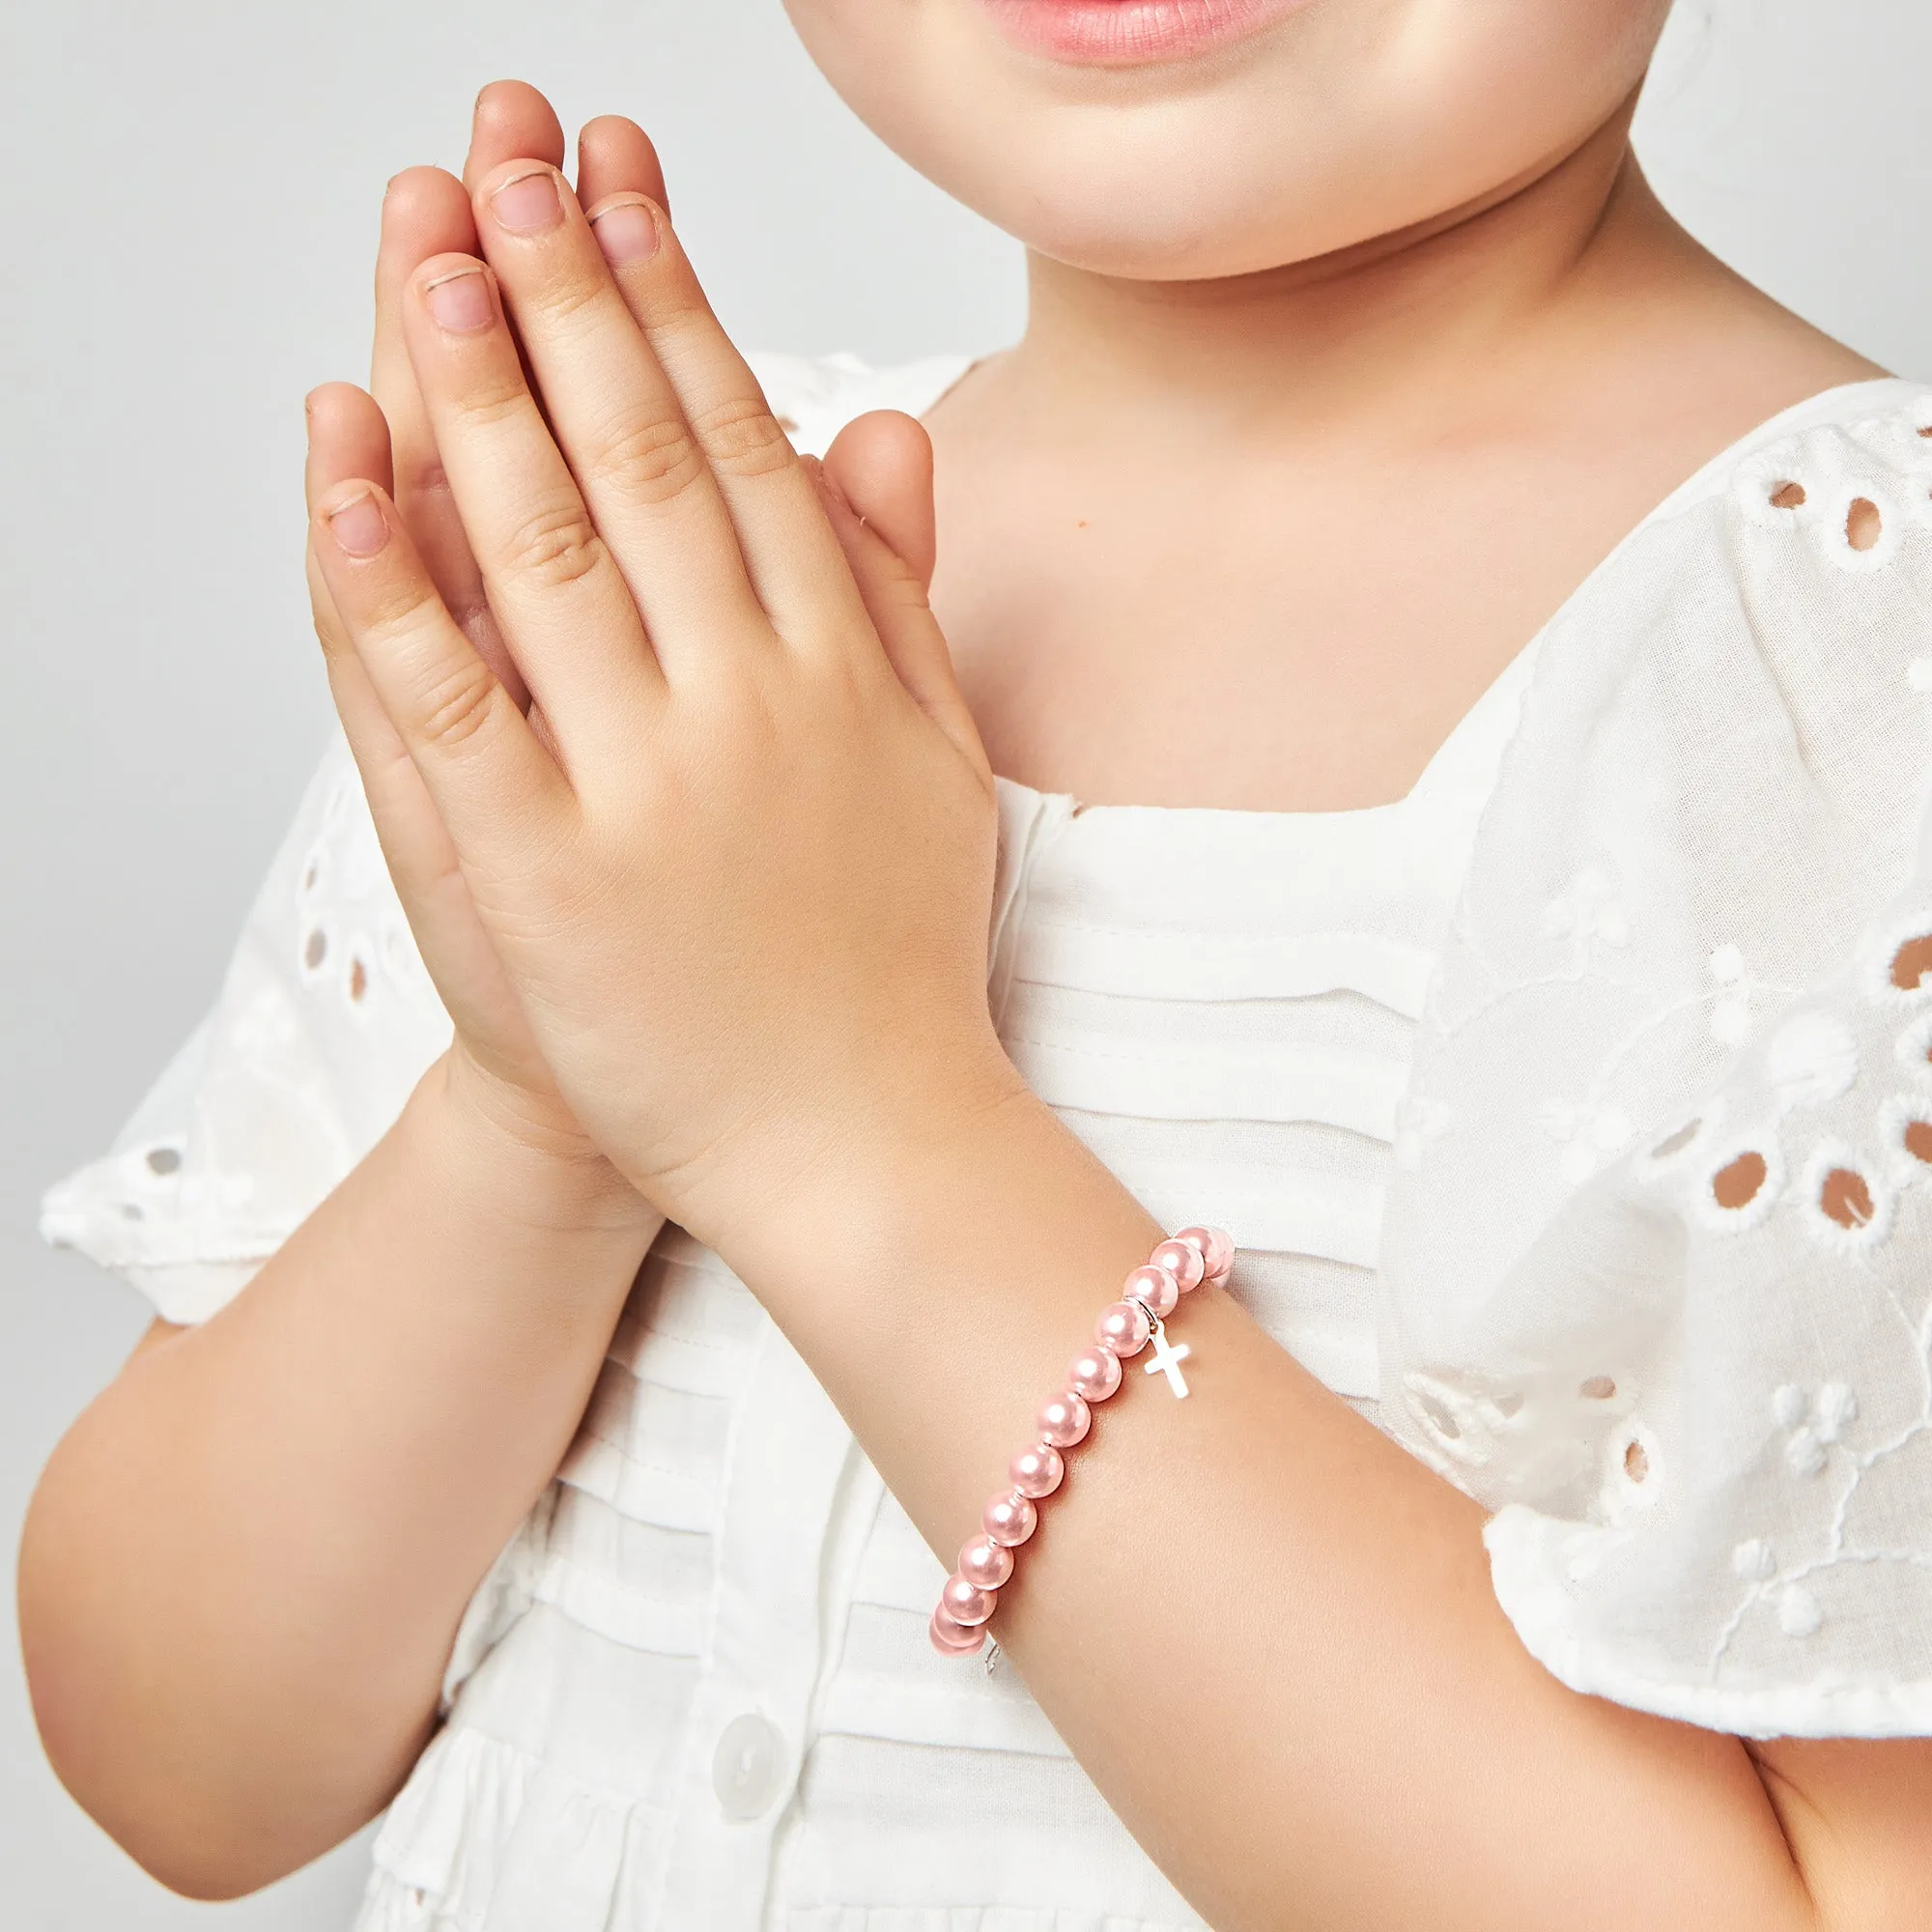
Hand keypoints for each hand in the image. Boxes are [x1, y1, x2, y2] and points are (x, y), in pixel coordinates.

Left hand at [305, 113, 1014, 1249]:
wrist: (855, 1144)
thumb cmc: (890, 959)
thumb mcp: (936, 763)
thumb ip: (897, 594)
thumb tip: (883, 429)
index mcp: (837, 669)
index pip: (743, 447)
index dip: (675, 303)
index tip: (621, 188)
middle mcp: (744, 703)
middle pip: (641, 460)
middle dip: (570, 290)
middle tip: (513, 151)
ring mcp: (639, 785)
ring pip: (544, 549)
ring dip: (480, 383)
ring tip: (435, 245)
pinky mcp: (542, 874)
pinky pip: (450, 705)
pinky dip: (390, 582)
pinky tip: (347, 466)